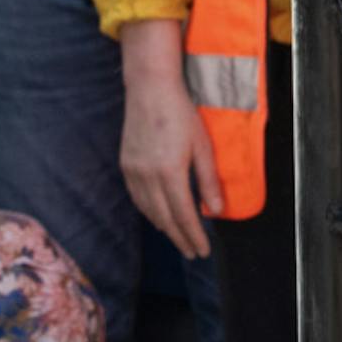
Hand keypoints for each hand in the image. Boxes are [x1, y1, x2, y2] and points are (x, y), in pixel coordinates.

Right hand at [119, 23, 225, 261]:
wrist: (149, 89)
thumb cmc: (181, 113)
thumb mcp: (202, 145)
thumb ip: (208, 180)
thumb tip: (216, 210)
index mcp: (169, 171)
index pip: (183, 215)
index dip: (194, 236)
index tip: (203, 250)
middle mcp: (147, 176)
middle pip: (165, 218)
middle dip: (180, 238)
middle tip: (193, 252)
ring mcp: (133, 171)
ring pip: (148, 211)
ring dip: (164, 228)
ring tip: (179, 238)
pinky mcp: (126, 165)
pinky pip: (137, 198)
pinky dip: (149, 212)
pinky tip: (158, 216)